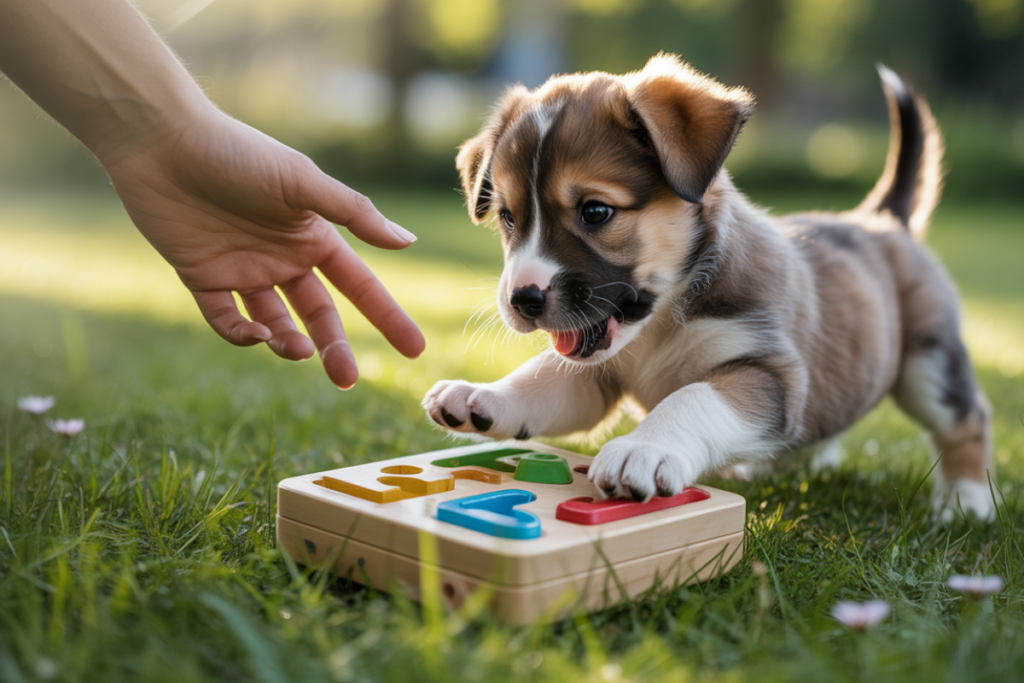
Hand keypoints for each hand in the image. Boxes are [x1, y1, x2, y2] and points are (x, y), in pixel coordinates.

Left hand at [100, 108, 424, 388]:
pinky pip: (226, 320)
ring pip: (276, 323)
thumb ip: (354, 214)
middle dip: (335, 347)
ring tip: (299, 351)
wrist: (161, 140)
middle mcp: (283, 258)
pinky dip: (242, 334)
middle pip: (319, 314)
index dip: (387, 317)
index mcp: (313, 236)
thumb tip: (408, 241)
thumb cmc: (236, 153)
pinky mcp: (202, 278)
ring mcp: (243, 271)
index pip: (359, 286)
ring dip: (290, 343)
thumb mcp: (301, 181)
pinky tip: (256, 334)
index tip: (415, 349)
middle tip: (347, 379)